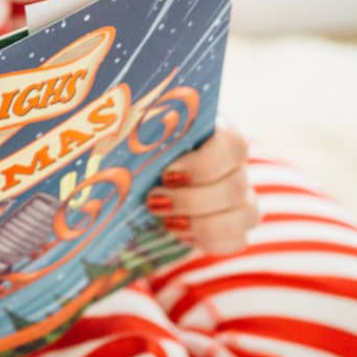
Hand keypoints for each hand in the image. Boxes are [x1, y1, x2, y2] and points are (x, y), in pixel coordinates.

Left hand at [146, 123, 259, 255]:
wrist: (143, 169)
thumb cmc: (137, 143)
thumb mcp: (135, 129)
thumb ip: (133, 125)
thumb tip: (110, 115)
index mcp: (216, 130)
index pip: (232, 144)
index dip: (203, 164)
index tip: (167, 173)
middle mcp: (235, 162)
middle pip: (236, 186)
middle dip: (192, 201)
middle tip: (154, 200)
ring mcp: (241, 194)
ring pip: (245, 215)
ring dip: (202, 225)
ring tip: (166, 220)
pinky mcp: (236, 223)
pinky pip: (238, 240)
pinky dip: (207, 242)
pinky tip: (178, 231)